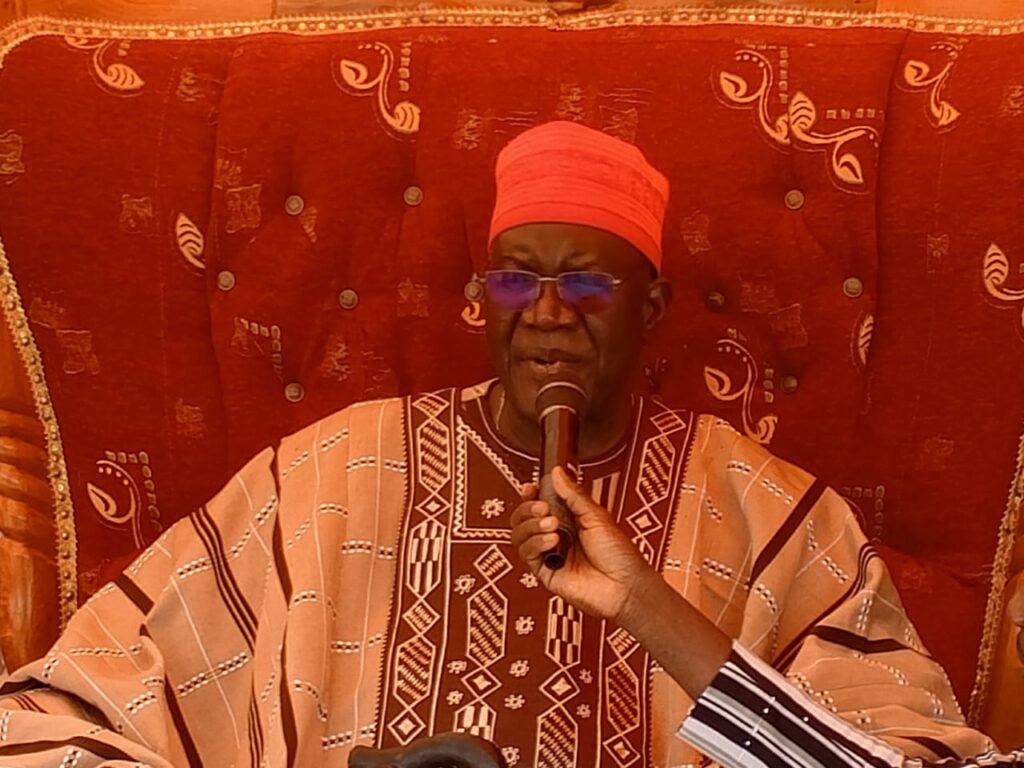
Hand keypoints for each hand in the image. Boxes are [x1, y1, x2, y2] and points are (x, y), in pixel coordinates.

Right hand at [509, 466, 656, 621]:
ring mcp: (549, 554)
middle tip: (544, 509)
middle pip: (522, 518)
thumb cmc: (618, 554)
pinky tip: (552, 541)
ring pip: (519, 534)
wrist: (624, 584)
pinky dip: (535, 543)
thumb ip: (573, 495)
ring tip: (553, 526)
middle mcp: (555, 535)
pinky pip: (526, 554)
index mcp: (568, 519)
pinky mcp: (545, 571)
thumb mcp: (596, 516)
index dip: (530, 495)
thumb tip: (557, 473)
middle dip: (528, 509)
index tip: (531, 488)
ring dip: (532, 525)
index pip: (538, 503)